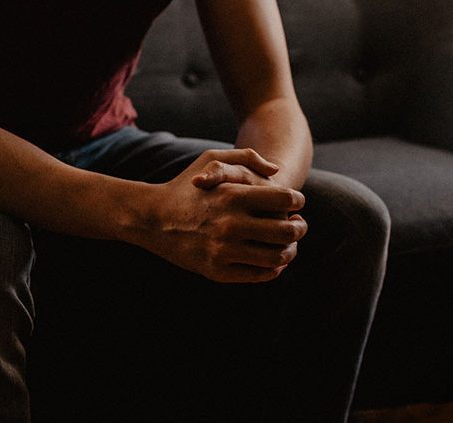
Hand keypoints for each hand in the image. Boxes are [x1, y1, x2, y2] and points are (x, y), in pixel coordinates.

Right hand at [136, 149, 307, 282]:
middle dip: (300, 228)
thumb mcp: (211, 158)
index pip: (284, 200)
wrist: (152, 218)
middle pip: (286, 231)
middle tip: (299, 226)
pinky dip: (273, 269)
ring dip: (290, 251)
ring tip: (289, 246)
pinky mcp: (217, 271)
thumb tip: (277, 171)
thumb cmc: (186, 186)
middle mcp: (230, 224)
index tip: (297, 205)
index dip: (298, 202)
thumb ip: (247, 158)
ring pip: (276, 257)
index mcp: (233, 195)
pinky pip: (258, 275)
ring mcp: (224, 251)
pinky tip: (273, 261)